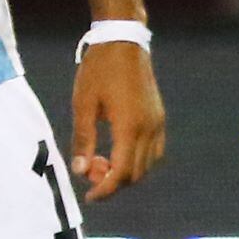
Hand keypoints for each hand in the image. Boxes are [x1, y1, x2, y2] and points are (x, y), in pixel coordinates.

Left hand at [70, 41, 165, 202]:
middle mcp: (150, 128)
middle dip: (112, 182)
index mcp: (130, 126)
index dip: (105, 189)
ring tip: (99, 161)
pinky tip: (116, 152)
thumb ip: (82, 139)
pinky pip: (153, 150)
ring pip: (147, 164)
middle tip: (88, 175)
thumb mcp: (83, 104)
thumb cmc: (98, 70)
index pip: (122, 172)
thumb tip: (79, 170)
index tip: (89, 197)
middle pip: (136, 173)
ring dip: (125, 172)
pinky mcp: (159, 117)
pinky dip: (136, 160)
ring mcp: (158, 122)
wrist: (123, 41)